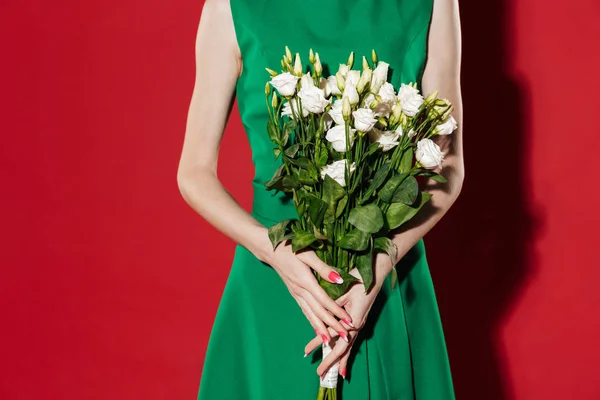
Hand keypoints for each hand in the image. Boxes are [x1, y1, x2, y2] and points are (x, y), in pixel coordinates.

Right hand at [260, 232, 354, 343]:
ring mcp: (296, 294)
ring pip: (310, 315)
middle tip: (346, 336)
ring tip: (329, 342)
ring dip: (321, 329)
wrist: (270, 250)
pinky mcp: (294, 293)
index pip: (325, 301)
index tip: (349, 321)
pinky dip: (312, 322)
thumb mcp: (308, 254)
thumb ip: (323, 268)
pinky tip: (316, 329)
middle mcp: (301, 291)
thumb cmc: (290, 248)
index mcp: (306, 282)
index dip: (337, 312)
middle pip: (319, 312)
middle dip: (332, 326)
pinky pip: (305, 311)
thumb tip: (340, 280)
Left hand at [303, 254, 393, 378]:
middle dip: (331, 361)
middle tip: (319, 374)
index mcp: (353, 320)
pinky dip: (346, 348)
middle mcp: (357, 325)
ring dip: (340, 359)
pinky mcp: (359, 319)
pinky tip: (342, 353)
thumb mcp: (343, 290)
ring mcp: (360, 323)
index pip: (336, 340)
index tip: (307, 353)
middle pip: (343, 349)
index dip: (322, 348)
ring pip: (348, 346)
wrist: (376, 272)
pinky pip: (351, 338)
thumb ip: (332, 305)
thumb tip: (321, 315)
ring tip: (336, 372)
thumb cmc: (359, 279)